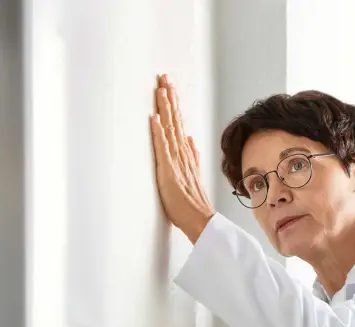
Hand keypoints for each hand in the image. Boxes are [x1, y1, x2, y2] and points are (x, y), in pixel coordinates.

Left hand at [150, 74, 214, 243]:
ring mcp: (175, 162)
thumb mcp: (192, 176)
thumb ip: (191, 157)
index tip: (169, 87)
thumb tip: (190, 140)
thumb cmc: (192, 204)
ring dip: (165, 108)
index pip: (178, 124)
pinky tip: (155, 118)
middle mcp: (181, 155)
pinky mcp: (168, 172)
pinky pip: (163, 149)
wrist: (200, 220)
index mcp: (185, 155)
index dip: (173, 105)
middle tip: (164, 77)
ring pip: (170, 129)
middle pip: (174, 120)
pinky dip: (159, 133)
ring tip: (161, 89)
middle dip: (169, 98)